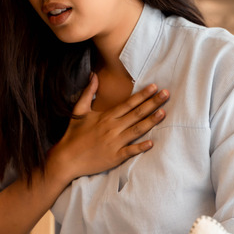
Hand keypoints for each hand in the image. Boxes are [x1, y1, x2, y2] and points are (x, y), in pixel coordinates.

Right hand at [47, 73, 168, 182]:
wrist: (66, 159)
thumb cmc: (73, 134)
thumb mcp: (79, 110)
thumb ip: (88, 92)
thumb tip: (93, 75)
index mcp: (106, 117)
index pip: (128, 103)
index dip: (142, 95)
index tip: (155, 87)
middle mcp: (112, 128)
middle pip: (137, 114)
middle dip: (153, 103)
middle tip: (167, 94)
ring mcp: (114, 143)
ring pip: (137, 130)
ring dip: (151, 121)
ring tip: (164, 113)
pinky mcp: (114, 157)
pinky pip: (130, 152)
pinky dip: (140, 147)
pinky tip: (152, 143)